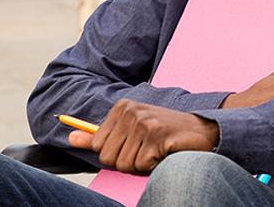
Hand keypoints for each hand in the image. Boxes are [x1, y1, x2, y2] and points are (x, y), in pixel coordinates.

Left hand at [67, 99, 218, 173]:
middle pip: (108, 158)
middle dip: (128, 163)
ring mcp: (144, 122)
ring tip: (157, 151)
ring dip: (142, 165)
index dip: (116, 155)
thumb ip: (98, 137)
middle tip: (148, 150)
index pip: (97, 148)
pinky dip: (154, 166)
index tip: (135, 145)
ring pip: (124, 164)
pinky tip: (166, 152)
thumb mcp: (129, 132)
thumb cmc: (165, 135)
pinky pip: (142, 165)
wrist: (204, 131)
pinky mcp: (157, 134)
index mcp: (121, 108)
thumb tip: (70, 139)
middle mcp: (130, 111)